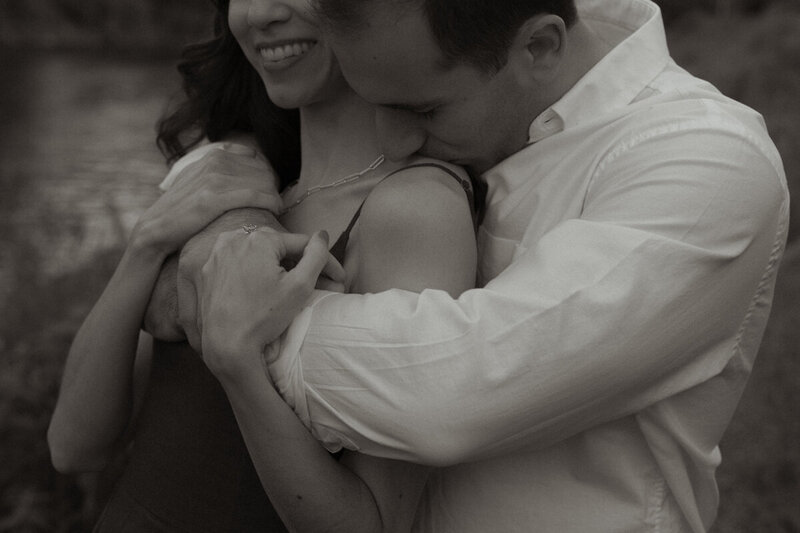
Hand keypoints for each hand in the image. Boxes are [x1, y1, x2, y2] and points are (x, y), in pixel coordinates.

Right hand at [130, 144, 282, 256]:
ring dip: (274, 195)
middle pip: (262, 169)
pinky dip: (270, 201)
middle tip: (276, 203)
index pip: (255, 157)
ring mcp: (212, 178)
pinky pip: (254, 195)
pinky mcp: (212, 198)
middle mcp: (213, 161)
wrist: (155, 232)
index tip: (269, 190)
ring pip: (261, 181)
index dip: (266, 174)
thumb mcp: (199, 182)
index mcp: (212, 155)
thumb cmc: (184, 213)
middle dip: (273, 186)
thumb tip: (251, 161)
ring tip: (277, 208)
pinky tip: (276, 210)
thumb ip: (220, 171)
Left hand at [193, 229, 344, 377]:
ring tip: (293, 286)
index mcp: (259, 238)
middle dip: (300, 264)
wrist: (226, 345)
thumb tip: (322, 235)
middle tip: (320, 284)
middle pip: (278, 248)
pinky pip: (236, 264)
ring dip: (276, 266)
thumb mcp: (300, 286)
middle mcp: (233, 239)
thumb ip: (316, 255)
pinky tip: (263, 288)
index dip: (325, 261)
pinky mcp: (205, 271)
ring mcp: (216, 255)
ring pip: (256, 254)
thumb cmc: (264, 317)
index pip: (301, 244)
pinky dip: (252, 272)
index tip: (339, 278)